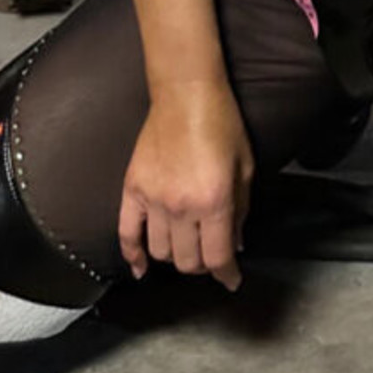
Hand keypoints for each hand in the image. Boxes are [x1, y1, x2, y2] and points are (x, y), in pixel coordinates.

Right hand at [119, 79, 254, 291]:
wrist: (186, 93)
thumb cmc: (221, 123)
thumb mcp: (245, 167)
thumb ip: (241, 210)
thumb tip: (235, 243)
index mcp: (213, 201)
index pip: (217, 257)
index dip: (227, 274)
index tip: (232, 280)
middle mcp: (181, 205)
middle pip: (188, 261)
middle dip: (203, 266)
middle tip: (211, 257)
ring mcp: (153, 199)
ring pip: (160, 252)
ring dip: (175, 258)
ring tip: (185, 248)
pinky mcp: (133, 188)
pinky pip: (127, 233)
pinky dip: (132, 256)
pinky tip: (141, 268)